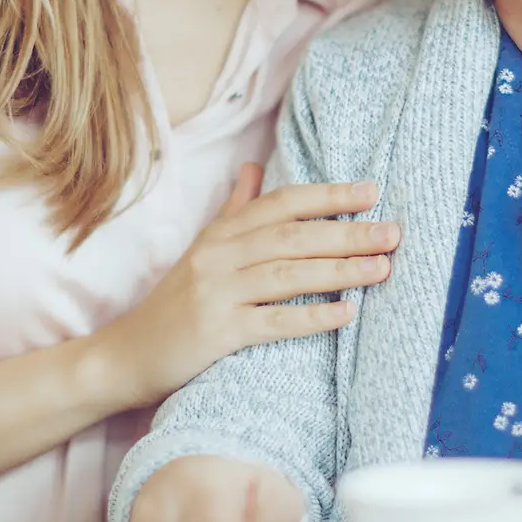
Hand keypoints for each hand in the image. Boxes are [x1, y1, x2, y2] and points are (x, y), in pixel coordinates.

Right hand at [83, 166, 396, 411]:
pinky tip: (347, 314)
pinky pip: (273, 322)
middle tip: (393, 232)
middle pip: (293, 236)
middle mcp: (219, 257)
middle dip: (347, 232)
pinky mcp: (216, 332)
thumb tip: (254, 166)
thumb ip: (235, 210)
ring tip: (382, 268)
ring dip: (340, 271)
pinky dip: (313, 317)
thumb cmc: (176, 301)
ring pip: (288, 275)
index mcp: (221, 233)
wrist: (127, 354)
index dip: (328, 196)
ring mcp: (217, 293)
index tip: (372, 192)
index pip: (282, 203)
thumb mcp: (203, 249)